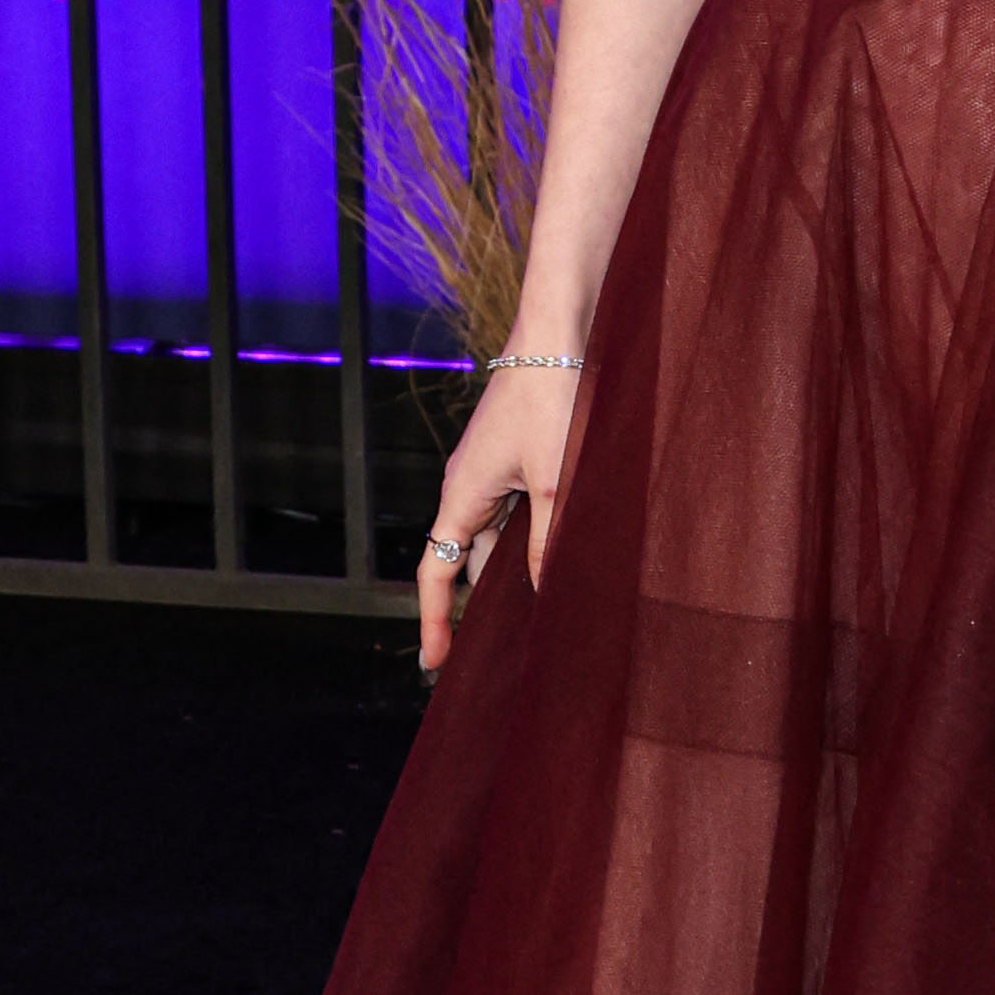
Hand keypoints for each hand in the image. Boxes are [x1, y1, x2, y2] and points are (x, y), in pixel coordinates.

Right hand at [416, 362, 581, 676]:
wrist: (560, 331)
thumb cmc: (553, 398)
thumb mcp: (555, 480)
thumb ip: (548, 539)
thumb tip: (546, 592)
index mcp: (462, 493)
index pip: (436, 572)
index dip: (435, 620)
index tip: (434, 663)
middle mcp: (468, 485)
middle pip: (467, 560)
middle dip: (480, 605)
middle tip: (499, 655)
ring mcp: (491, 470)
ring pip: (495, 538)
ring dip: (512, 573)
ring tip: (537, 618)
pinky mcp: (517, 457)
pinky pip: (514, 514)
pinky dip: (531, 542)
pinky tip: (559, 558)